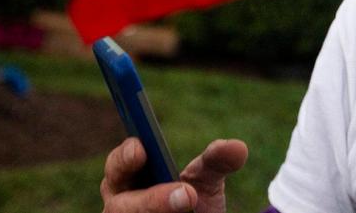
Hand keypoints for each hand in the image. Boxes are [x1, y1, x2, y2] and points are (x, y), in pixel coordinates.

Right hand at [101, 138, 248, 212]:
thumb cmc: (191, 199)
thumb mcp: (205, 180)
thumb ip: (217, 161)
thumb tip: (237, 147)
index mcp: (128, 178)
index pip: (118, 165)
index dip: (125, 157)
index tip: (141, 150)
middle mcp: (121, 206)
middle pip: (120, 206)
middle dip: (152, 200)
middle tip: (188, 195)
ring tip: (190, 208)